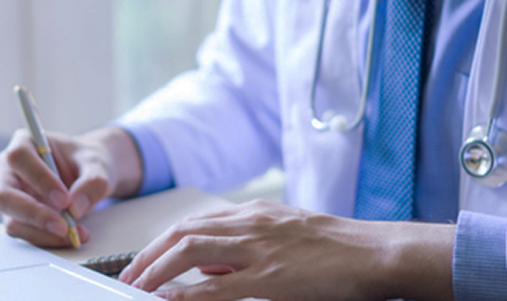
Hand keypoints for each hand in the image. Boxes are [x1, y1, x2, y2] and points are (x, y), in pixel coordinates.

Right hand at [0, 126, 140, 247]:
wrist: (90, 175)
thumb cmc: (87, 161)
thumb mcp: (98, 164)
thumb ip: (93, 181)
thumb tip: (76, 207)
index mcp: (23, 143)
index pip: (19, 158)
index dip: (39, 179)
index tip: (65, 199)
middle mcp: (9, 170)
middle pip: (2, 195)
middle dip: (33, 214)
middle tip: (64, 226)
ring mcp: (11, 196)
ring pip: (12, 221)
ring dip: (43, 233)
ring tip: (75, 233)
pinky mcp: (18, 218)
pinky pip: (25, 234)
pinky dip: (47, 240)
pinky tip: (70, 237)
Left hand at [117, 199, 453, 300]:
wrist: (378, 253)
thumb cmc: (339, 249)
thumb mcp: (285, 236)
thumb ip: (246, 248)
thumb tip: (209, 270)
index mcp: (254, 214)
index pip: (194, 223)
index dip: (162, 241)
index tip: (142, 260)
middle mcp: (251, 224)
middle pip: (183, 232)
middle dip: (150, 254)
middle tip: (128, 276)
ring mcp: (260, 249)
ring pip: (192, 250)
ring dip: (158, 269)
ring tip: (138, 286)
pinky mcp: (273, 277)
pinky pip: (220, 285)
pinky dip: (189, 292)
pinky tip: (170, 299)